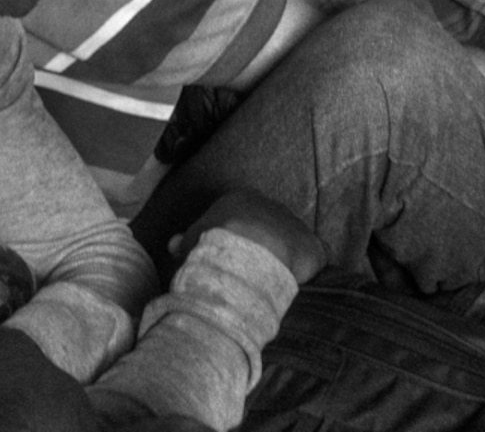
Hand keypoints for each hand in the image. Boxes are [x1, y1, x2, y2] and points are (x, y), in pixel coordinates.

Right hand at [174, 187, 323, 283]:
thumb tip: (172, 244)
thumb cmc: (217, 242)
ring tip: (266, 282)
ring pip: (286, 242)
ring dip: (279, 259)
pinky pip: (310, 258)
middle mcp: (271, 206)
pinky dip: (303, 270)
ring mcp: (294, 225)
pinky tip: (293, 285)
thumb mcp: (193, 240)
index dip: (228, 238)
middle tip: (245, 271)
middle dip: (257, 246)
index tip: (222, 258)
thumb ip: (186, 240)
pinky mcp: (313, 247)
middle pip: (263, 228)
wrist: (254, 249)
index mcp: (242, 199)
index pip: (235, 217)